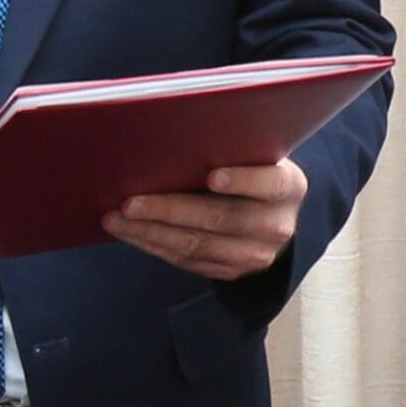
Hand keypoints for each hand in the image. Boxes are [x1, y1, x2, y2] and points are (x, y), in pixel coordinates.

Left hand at [104, 157, 306, 280]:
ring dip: (151, 232)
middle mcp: (276, 225)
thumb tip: (175, 134)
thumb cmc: (254, 172)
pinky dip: (155, 246)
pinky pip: (187, 261)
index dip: (242, 180)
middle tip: (131, 202)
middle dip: (170, 210)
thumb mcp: (259, 155)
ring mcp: (254, 254)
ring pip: (197, 245)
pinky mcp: (231, 272)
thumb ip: (234, 148)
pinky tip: (130, 232)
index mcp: (289, 187)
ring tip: (116, 219)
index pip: (269, 183)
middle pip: (221, 218)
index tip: (212, 176)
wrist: (275, 216)